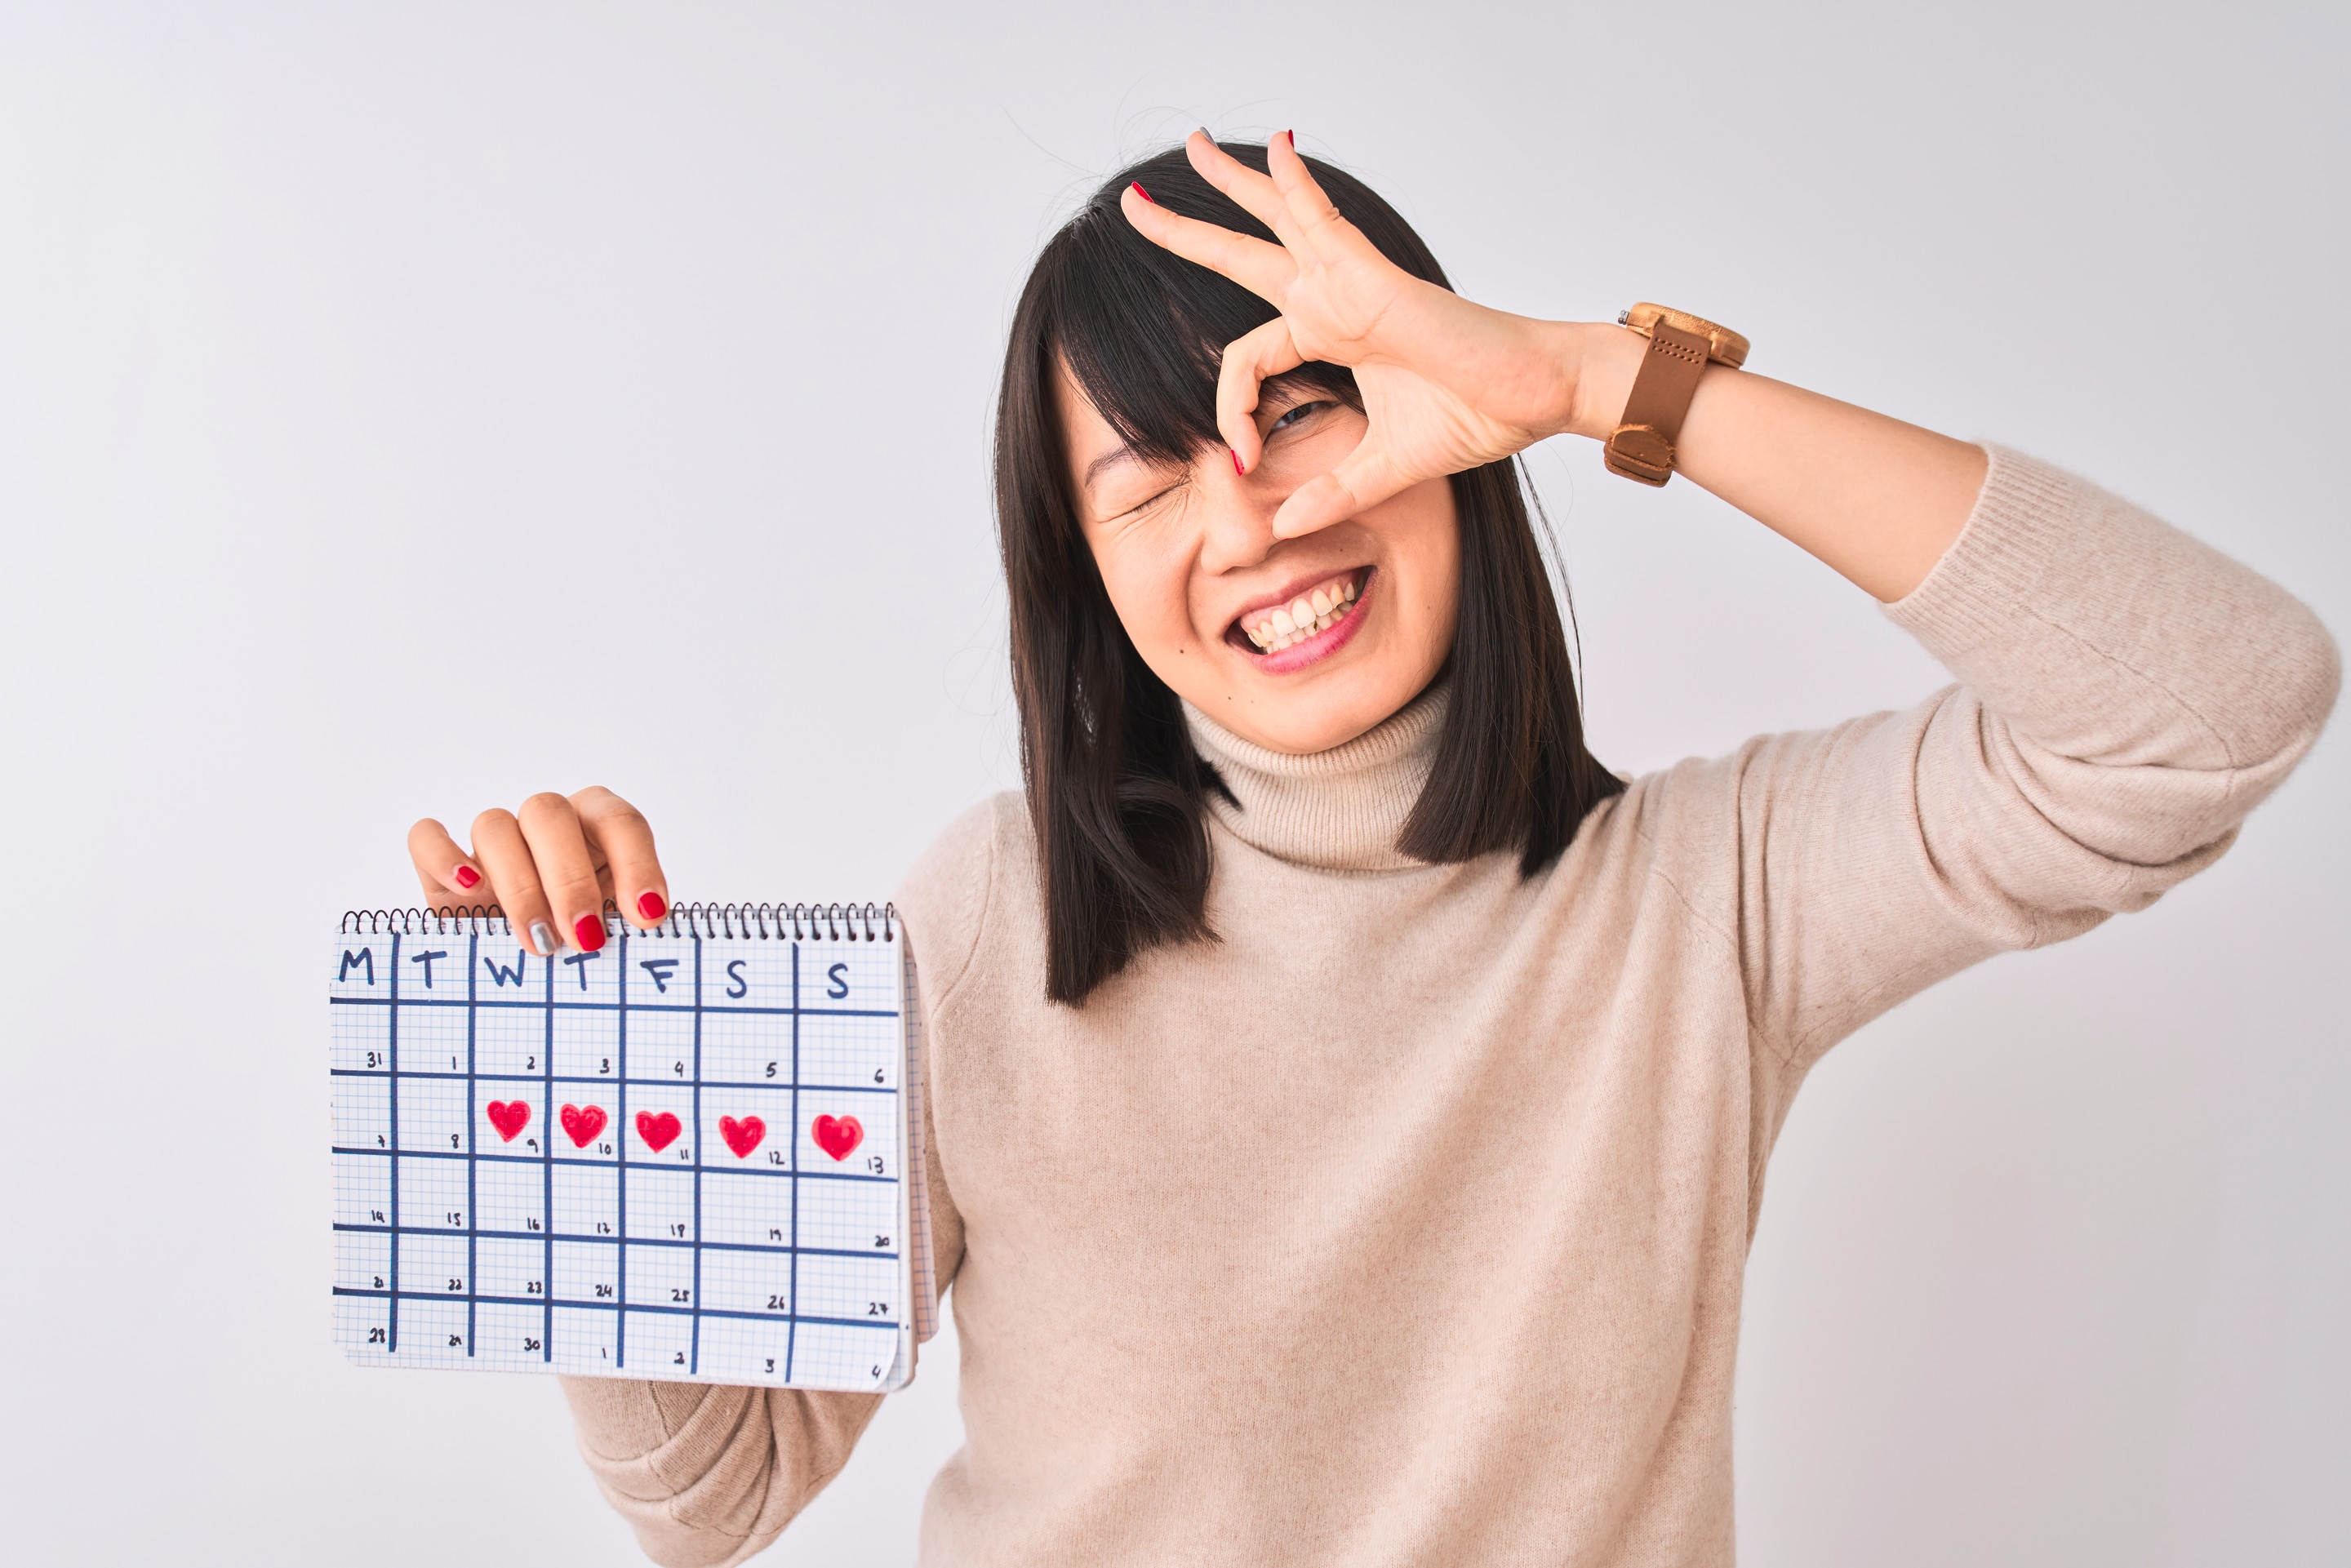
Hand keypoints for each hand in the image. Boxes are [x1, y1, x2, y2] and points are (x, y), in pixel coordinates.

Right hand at [407, 787, 669, 957]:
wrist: (531, 976)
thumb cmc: (583, 949)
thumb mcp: (618, 936)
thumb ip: (632, 927)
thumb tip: (653, 932)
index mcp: (597, 828)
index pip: (619, 821)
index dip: (638, 864)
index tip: (649, 917)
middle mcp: (546, 824)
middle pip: (550, 814)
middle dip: (570, 879)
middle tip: (586, 939)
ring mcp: (493, 842)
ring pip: (493, 825)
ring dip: (519, 885)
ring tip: (539, 943)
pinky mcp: (440, 865)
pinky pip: (427, 837)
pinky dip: (443, 857)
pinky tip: (470, 889)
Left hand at [1120, 131, 1594, 538]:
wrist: (1537, 396)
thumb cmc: (1478, 415)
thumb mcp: (1385, 467)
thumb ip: (1334, 491)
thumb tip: (1284, 527)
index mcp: (1335, 334)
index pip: (1249, 357)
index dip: (1230, 410)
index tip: (1240, 462)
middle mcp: (1337, 299)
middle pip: (1246, 254)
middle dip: (1188, 229)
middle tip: (1135, 204)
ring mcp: (1354, 283)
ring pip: (1277, 221)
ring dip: (1232, 182)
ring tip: (1191, 144)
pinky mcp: (1377, 279)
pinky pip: (1326, 222)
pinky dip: (1300, 185)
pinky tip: (1278, 150)